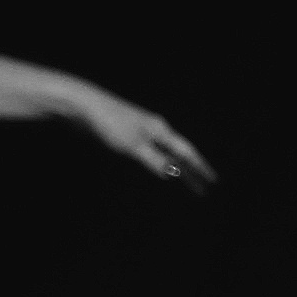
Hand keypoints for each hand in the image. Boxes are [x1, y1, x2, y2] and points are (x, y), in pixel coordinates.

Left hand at [82, 92, 216, 188]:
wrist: (83, 106)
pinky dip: (159, 165)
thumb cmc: (110, 123)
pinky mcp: (127, 136)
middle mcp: (154, 130)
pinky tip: (157, 170)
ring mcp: (141, 132)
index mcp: (160, 130)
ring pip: (164, 155)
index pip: (186, 152)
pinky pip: (151, 154)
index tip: (213, 181)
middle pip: (177, 154)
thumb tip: (172, 175)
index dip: (200, 167)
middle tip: (201, 190)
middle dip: (190, 173)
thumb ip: (154, 160)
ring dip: (175, 169)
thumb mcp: (134, 146)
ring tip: (184, 184)